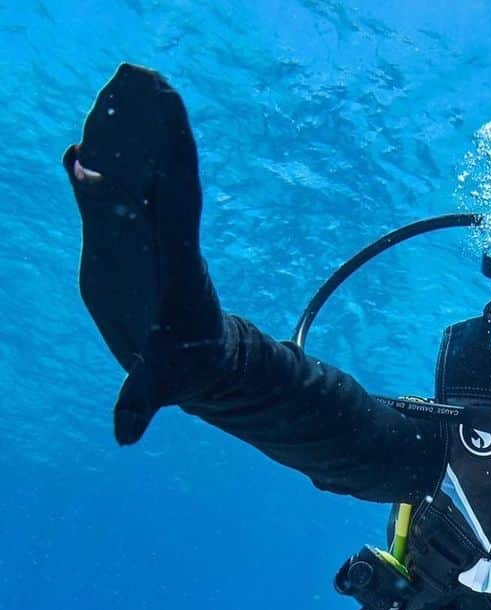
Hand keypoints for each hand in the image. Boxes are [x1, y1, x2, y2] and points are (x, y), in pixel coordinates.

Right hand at [64, 64, 223, 443]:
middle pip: (160, 171)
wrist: (194, 361)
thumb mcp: (162, 386)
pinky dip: (100, 163)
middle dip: (150, 125)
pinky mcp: (128, 236)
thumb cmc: (184, 369)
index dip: (173, 160)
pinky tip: (78, 145)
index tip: (169, 118)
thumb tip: (124, 434)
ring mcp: (148, 232)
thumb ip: (141, 400)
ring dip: (126, 132)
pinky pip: (116, 191)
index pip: (180, 200)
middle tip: (140, 76)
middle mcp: (166, 235)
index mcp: (178, 260)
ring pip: (139, 174)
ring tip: (116, 87)